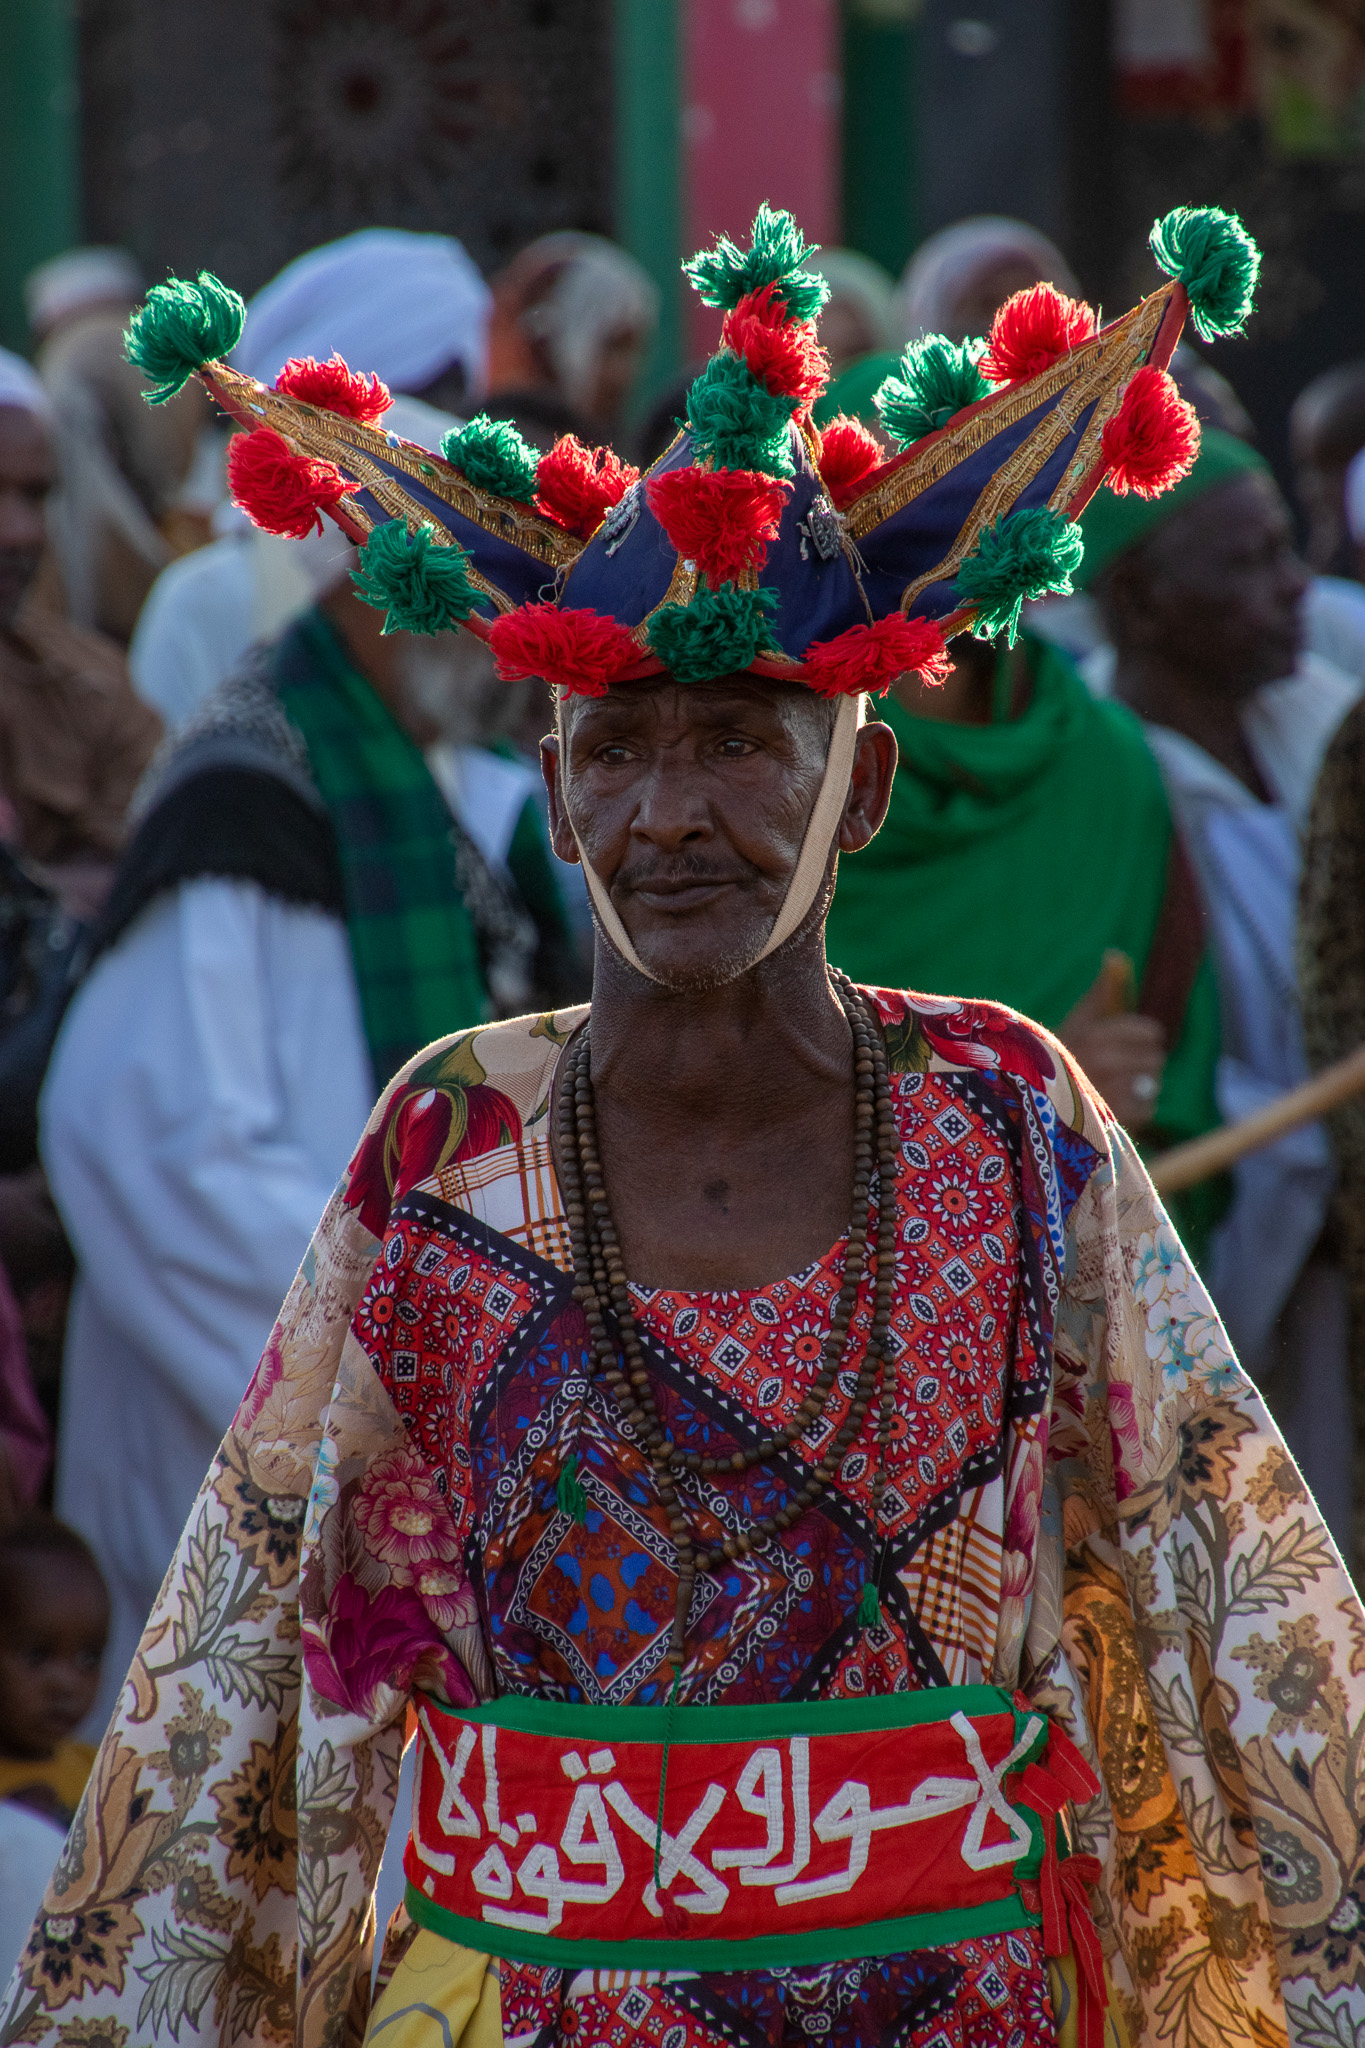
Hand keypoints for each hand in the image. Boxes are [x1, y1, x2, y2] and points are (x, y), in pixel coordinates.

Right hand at [1059, 951, 1166, 1131]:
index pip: (1150, 1033)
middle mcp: (1102, 1062)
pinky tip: (1117, 1105)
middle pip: (1156, 1058)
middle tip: (1123, 1068)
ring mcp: (1108, 1093)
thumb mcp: (1078, 1021)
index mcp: (1096, 1034)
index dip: (1144, 1037)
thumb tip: (1116, 954)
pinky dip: (1137, 1109)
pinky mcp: (1113, 1120)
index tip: (1129, 1043)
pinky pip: (1149, 1108)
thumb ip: (1101, 991)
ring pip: (1152, 1083)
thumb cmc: (1060, 1056)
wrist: (1030, 1102)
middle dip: (1144, 1062)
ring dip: (1140, 1086)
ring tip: (1117, 1086)